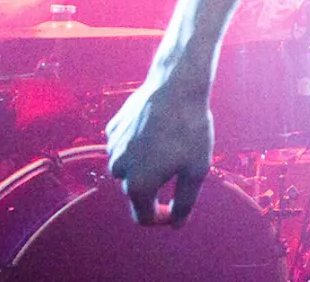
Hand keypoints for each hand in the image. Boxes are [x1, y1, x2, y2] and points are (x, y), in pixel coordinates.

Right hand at [106, 78, 212, 226]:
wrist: (177, 86)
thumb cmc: (190, 128)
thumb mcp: (196, 170)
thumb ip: (185, 202)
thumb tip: (175, 223)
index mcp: (138, 185)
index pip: (143, 217)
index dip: (162, 218)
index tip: (176, 209)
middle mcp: (118, 170)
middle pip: (137, 191)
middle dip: (157, 186)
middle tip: (181, 163)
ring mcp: (112, 148)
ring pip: (130, 167)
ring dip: (146, 164)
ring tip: (170, 142)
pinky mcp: (113, 129)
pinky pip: (126, 146)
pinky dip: (139, 145)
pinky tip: (157, 129)